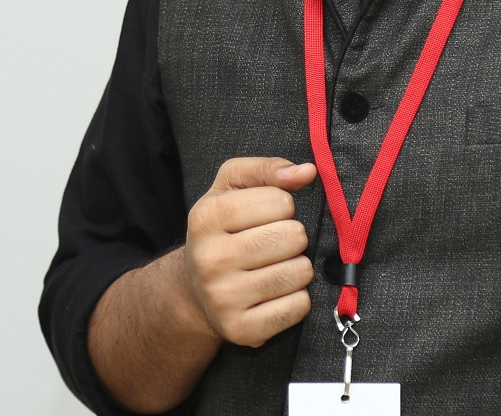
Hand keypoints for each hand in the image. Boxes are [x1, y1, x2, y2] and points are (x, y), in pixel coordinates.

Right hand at [183, 157, 317, 348]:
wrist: (193, 290)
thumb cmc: (221, 230)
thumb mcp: (231, 188)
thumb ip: (267, 169)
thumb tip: (307, 172)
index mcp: (206, 216)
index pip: (281, 201)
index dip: (284, 206)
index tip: (269, 216)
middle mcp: (210, 258)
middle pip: (293, 237)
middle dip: (294, 237)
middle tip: (275, 244)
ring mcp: (223, 298)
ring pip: (300, 272)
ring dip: (298, 268)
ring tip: (276, 267)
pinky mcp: (241, 330)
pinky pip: (298, 307)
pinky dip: (297, 299)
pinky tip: (277, 293)